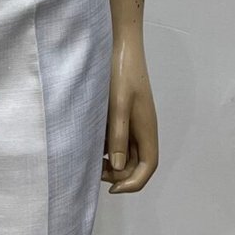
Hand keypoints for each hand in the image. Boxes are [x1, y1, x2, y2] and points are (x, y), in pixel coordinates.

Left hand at [103, 29, 157, 192]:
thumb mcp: (118, 105)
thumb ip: (117, 135)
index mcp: (147, 129)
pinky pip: (115, 140)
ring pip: (124, 154)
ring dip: (108, 161)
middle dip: (116, 173)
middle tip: (91, 168)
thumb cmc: (121, 73)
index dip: (132, 183)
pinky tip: (87, 139)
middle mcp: (142, 130)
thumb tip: (115, 166)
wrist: (118, 46)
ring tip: (87, 155)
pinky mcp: (121, 116)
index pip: (147, 167)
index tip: (111, 188)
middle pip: (134, 165)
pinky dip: (103, 146)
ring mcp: (132, 124)